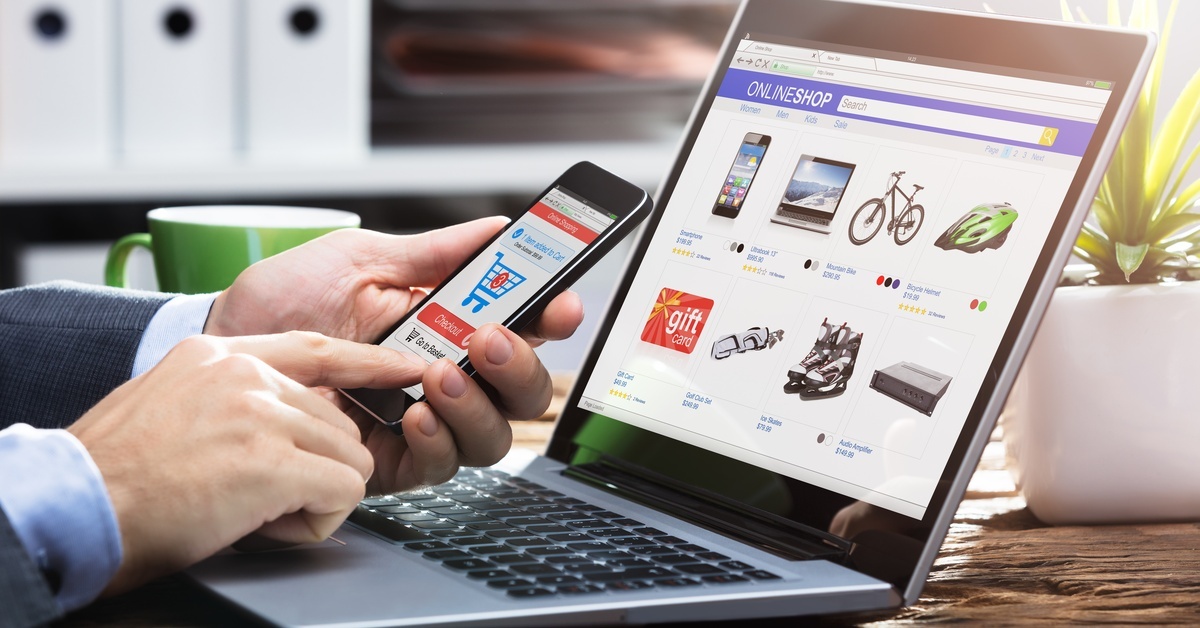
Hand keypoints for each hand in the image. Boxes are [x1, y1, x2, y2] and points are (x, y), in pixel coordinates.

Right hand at [68, 332, 422, 594]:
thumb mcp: (170, 404)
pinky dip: (316, 521)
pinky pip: (343, 492)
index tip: (405, 366)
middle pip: (337, 420)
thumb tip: (286, 418)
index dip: (368, 362)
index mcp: (218, 356)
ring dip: (315, 496)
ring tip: (257, 512)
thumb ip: (230, 398)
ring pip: (348, 456)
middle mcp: (243, 374)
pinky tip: (267, 526)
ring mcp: (259, 414)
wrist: (74, 508)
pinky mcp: (270, 462)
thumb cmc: (117, 475)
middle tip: (264, 498)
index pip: (316, 348)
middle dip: (315, 469)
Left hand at [205, 219, 584, 491]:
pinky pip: (439, 466)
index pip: (522, 328)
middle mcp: (445, 376)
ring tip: (440, 376)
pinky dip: (437, 441)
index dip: (552, 318)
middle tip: (491, 341)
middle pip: (523, 392)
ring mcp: (420, 421)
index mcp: (447, 325)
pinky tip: (414, 413)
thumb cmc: (285, 302)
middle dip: (522, 368)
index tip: (560, 304)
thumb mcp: (360, 260)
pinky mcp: (387, 461)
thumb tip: (497, 229)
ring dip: (478, 406)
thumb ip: (433, 253)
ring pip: (493, 435)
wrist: (225, 347)